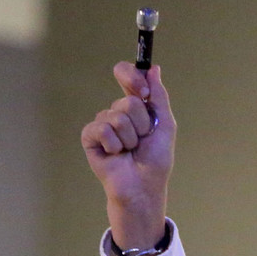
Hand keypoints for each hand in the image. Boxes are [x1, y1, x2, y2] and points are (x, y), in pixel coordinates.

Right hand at [81, 62, 175, 250]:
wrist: (143, 187)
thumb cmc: (156, 161)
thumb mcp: (165, 125)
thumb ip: (159, 96)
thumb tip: (153, 69)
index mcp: (135, 106)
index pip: (126, 76)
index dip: (132, 76)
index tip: (143, 90)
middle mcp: (117, 112)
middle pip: (128, 100)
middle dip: (141, 123)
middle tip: (142, 140)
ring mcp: (103, 124)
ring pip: (117, 116)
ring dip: (130, 137)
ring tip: (130, 151)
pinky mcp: (91, 138)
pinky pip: (101, 128)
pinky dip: (114, 144)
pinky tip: (116, 155)